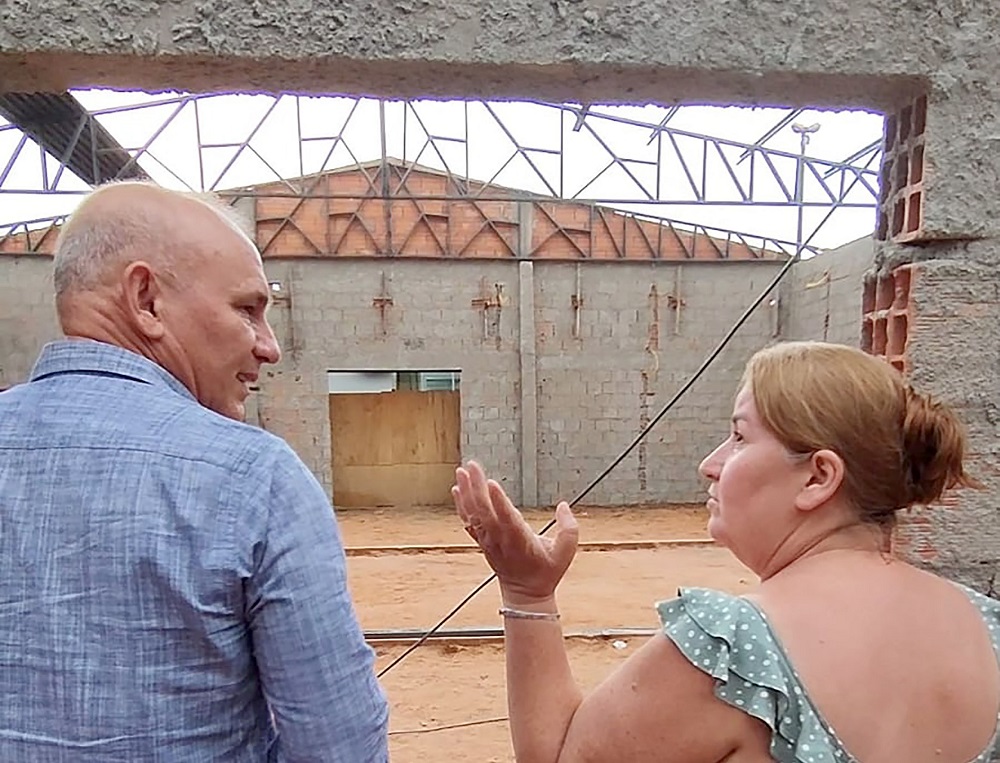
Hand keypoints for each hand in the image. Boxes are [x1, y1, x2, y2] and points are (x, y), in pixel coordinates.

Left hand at [452, 460, 578, 604]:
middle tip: (472, 466)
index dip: (499, 501)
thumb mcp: (566, 553)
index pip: (507, 518)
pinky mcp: (482, 541)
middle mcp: (500, 539)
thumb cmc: (546, 571)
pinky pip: (468, 521)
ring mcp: (488, 541)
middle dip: (477, 487)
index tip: (492, 483)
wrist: (525, 594)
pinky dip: (461, 505)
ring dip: (466, 492)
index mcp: (520, 541)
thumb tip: (563, 505)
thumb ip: (569, 528)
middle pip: (485, 511)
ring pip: (473, 514)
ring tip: (461, 471)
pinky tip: (457, 489)